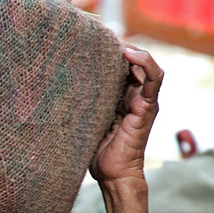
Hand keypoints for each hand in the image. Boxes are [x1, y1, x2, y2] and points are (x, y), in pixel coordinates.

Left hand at [89, 46, 162, 183]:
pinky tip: (130, 54)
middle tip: (101, 38)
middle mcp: (134, 97)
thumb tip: (59, 89)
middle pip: (134, 64)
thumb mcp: (87, 122)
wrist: (113, 174)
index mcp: (121, 99)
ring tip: (118, 44)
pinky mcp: (147, 107)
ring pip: (147, 66)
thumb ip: (84, 105)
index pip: (121, 69)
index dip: (110, 55)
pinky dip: (145, 63)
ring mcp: (143, 101)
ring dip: (135, 52)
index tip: (90, 43)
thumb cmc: (97, 154)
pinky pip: (154, 79)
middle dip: (121, 49)